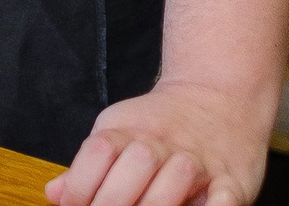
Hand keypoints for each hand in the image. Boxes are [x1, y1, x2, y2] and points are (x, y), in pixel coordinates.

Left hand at [45, 82, 267, 205]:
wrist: (218, 94)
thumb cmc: (160, 126)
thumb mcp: (118, 133)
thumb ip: (87, 168)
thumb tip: (55, 194)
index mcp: (128, 131)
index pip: (99, 152)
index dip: (82, 186)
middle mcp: (163, 143)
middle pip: (136, 164)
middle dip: (115, 201)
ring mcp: (199, 160)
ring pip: (177, 177)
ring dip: (158, 204)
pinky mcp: (233, 179)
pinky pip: (225, 197)